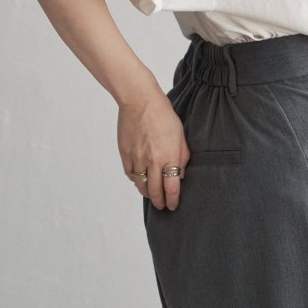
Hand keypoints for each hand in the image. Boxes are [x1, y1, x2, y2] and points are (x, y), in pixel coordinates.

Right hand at [117, 93, 189, 210]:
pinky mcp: (125, 154)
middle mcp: (152, 160)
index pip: (171, 187)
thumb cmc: (163, 114)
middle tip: (162, 205)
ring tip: (152, 194)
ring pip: (141, 186)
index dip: (172, 200)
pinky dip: (136, 180)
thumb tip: (181, 173)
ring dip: (147, 193)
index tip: (173, 206)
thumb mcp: (180, 134)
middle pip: (155, 191)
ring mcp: (137, 158)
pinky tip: (140, 179)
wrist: (140, 101)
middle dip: (159, 202)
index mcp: (168, 155)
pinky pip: (130, 174)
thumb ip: (182, 155)